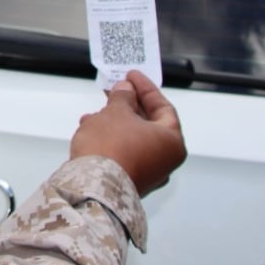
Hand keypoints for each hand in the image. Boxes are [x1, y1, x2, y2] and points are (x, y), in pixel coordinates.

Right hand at [70, 71, 185, 194]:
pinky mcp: (128, 181)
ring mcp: (147, 174)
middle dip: (129, 105)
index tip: (132, 77)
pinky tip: (92, 130)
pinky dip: (110, 139)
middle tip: (116, 90)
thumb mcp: (117, 111)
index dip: (146, 89)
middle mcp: (164, 161)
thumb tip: (125, 91)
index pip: (164, 108)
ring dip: (115, 122)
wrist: (93, 187)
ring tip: (97, 112)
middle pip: (149, 124)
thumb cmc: (112, 149)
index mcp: (172, 142)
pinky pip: (123, 153)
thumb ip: (123, 97)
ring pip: (133, 139)